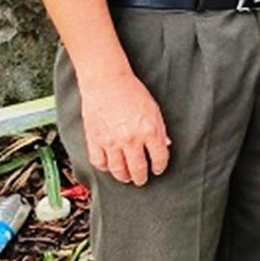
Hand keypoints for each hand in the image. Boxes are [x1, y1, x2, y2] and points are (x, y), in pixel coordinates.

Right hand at [79, 70, 169, 185]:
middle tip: (142, 179)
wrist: (106, 81)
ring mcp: (111, 142)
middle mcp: (130, 140)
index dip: (160, 166)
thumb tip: (165, 145)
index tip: (158, 169)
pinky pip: (99, 162)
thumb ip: (160, 129)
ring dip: (124, 177)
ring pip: (118, 170)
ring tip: (127, 177)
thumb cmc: (132, 91)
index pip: (159, 158)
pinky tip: (109, 166)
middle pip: (138, 169)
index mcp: (149, 131)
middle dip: (141, 178)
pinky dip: (105, 168)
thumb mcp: (154, 109)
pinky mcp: (94, 140)